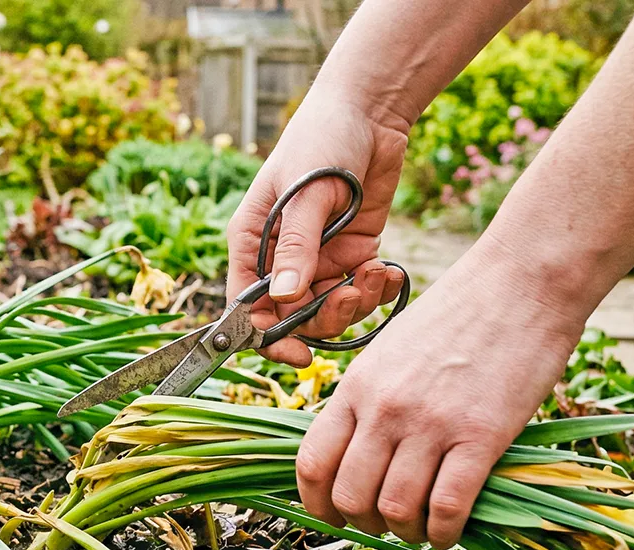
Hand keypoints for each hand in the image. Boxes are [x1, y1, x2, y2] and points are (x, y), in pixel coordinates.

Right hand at [225, 86, 408, 366]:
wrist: (370, 113)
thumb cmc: (322, 140)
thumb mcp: (305, 192)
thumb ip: (296, 246)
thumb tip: (283, 299)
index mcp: (252, 242)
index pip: (246, 307)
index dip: (266, 336)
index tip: (296, 353)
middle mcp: (282, 257)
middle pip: (292, 317)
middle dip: (323, 317)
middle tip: (350, 295)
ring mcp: (319, 258)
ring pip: (330, 310)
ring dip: (355, 303)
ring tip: (373, 275)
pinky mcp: (352, 253)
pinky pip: (361, 290)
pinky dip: (376, 289)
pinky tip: (387, 271)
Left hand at [294, 239, 587, 549]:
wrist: (522, 281)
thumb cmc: (460, 313)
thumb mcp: (393, 350)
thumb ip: (372, 398)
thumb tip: (361, 454)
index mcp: (358, 385)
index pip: (312, 462)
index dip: (317, 503)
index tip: (334, 517)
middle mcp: (385, 407)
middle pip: (350, 495)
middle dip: (365, 523)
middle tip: (388, 523)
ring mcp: (430, 423)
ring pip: (396, 510)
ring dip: (408, 533)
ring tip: (424, 527)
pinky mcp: (480, 436)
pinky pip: (448, 508)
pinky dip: (447, 533)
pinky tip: (453, 529)